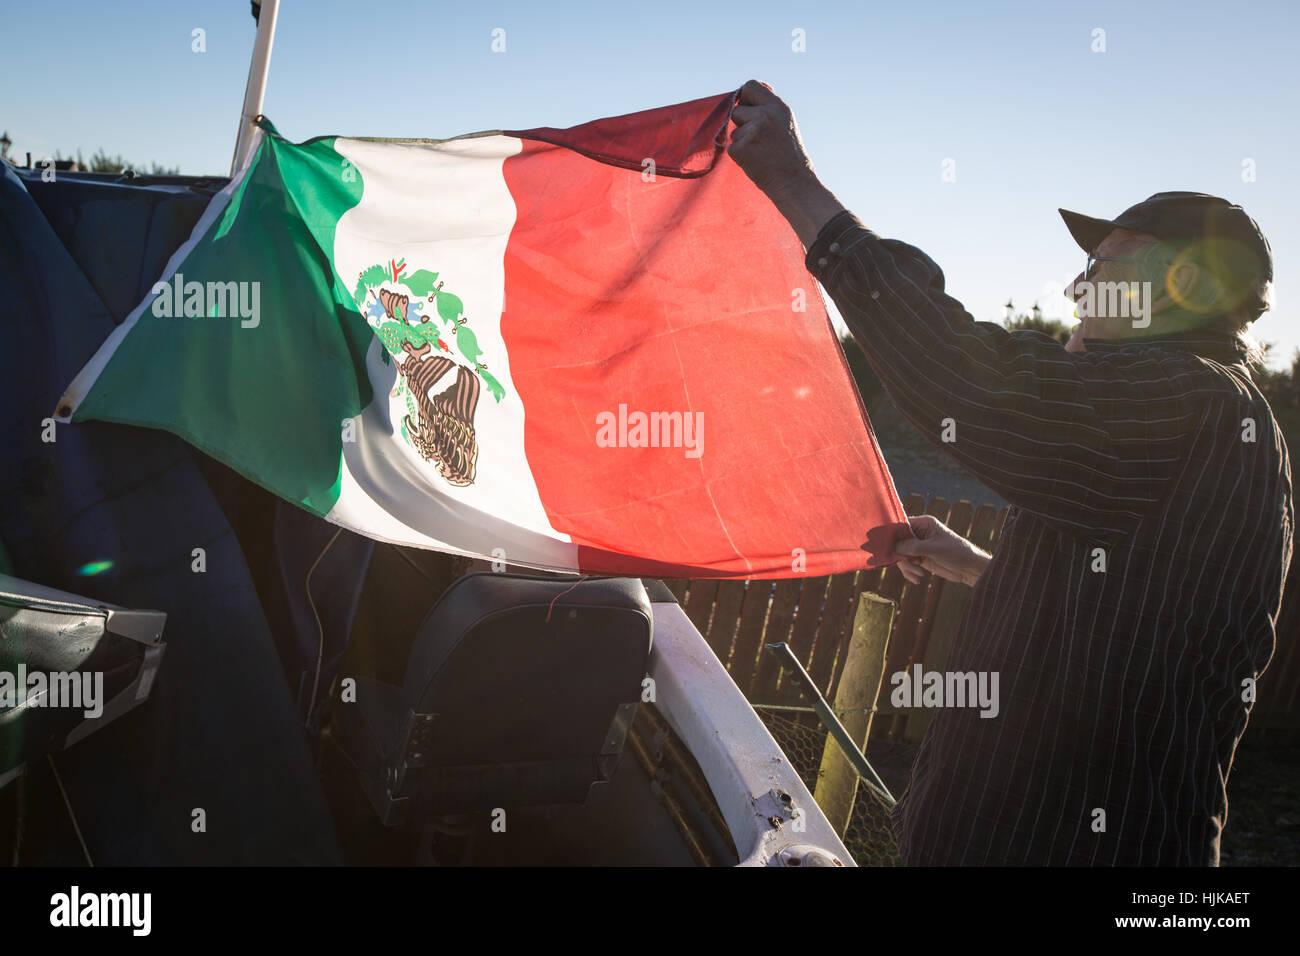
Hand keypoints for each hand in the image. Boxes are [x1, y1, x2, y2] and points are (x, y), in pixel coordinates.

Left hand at [727, 80, 846, 247]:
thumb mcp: (785, 124)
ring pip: (734, 131)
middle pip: (737, 110)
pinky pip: (731, 147)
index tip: (748, 108)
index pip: (750, 86)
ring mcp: (752, 131)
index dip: (745, 97)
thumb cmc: (789, 156)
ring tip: (761, 153)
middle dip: (742, 124)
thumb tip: (743, 100)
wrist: (795, 183)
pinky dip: (740, 156)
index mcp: (778, 106)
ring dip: (742, 142)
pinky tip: (756, 162)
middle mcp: (765, 115)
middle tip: (759, 139)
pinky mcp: (741, 148)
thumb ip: (767, 110)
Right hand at [893, 514, 990, 586]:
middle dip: (900, 555)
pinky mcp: (920, 558)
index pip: (901, 525)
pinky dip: (910, 572)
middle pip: (898, 541)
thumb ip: (914, 546)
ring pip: (901, 555)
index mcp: (924, 523)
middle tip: (908, 564)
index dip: (892, 534)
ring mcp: (919, 546)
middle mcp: (919, 533)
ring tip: (919, 574)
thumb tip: (894, 547)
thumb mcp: (934, 549)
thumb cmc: (956, 552)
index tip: (886, 545)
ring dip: (907, 566)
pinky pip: (907, 564)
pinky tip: (918, 579)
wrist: (969, 568)